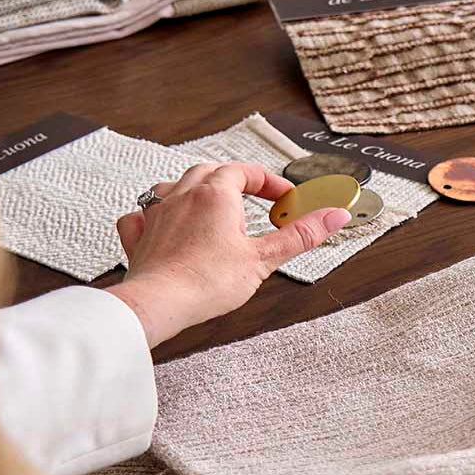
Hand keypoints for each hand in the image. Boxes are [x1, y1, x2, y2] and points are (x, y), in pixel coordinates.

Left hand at [105, 162, 351, 346]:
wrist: (159, 303)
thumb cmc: (206, 282)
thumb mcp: (263, 258)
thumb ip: (300, 235)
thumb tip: (334, 215)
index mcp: (215, 195)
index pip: (245, 171)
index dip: (268, 181)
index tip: (284, 197)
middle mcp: (183, 196)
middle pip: (210, 171)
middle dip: (234, 180)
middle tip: (253, 198)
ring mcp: (156, 214)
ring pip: (174, 186)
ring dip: (194, 189)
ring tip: (209, 204)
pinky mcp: (139, 237)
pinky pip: (141, 215)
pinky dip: (153, 215)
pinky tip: (159, 223)